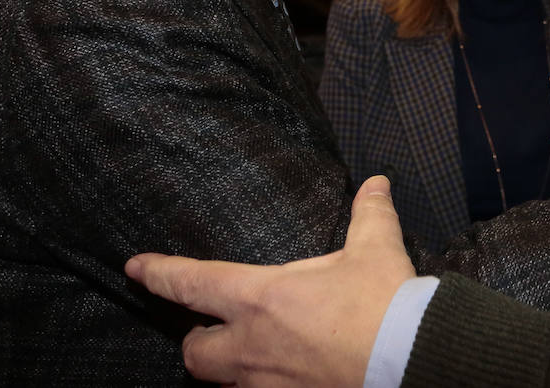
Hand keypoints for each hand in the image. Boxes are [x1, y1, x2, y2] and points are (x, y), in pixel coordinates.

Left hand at [125, 176, 414, 386]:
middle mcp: (253, 346)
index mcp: (262, 298)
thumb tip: (376, 183)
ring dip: (229, 368)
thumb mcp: (376, 249)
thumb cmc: (386, 304)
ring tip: (251, 353)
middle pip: (194, 353)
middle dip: (197, 339)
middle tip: (212, 327)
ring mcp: (269, 385)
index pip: (192, 283)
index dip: (159, 274)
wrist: (414, 360)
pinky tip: (284, 375)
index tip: (135, 268)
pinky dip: (264, 385)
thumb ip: (369, 214)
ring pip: (224, 382)